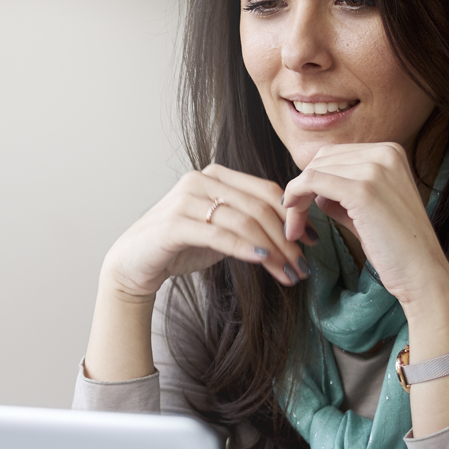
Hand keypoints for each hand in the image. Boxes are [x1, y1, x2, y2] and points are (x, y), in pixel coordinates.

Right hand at [99, 164, 312, 303]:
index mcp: (215, 175)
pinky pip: (220, 234)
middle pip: (259, 206)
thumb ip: (248, 221)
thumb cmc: (180, 246)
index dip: (294, 216)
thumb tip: (294, 233)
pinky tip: (263, 261)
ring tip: (289, 273)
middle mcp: (200, 180)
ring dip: (273, 250)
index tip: (313, 242)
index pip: (266, 190)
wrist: (135, 263)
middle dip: (288, 239)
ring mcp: (185, 200)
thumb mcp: (220, 229)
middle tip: (304, 266)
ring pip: (244, 221)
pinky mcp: (174, 224)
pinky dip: (245, 248)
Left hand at [279, 143, 448, 303]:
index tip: (299, 207)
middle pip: (320, 160)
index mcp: (390, 152)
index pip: (333, 156)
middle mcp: (385, 153)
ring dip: (296, 199)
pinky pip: (311, 182)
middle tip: (295, 223)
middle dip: (300, 189)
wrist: (422, 272)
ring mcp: (375, 168)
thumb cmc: (396, 246)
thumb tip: (313, 191)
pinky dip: (295, 198)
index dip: (310, 180)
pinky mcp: (363, 189)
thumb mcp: (367, 209)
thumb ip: (342, 194)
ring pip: (313, 171)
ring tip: (296, 229)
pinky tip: (294, 220)